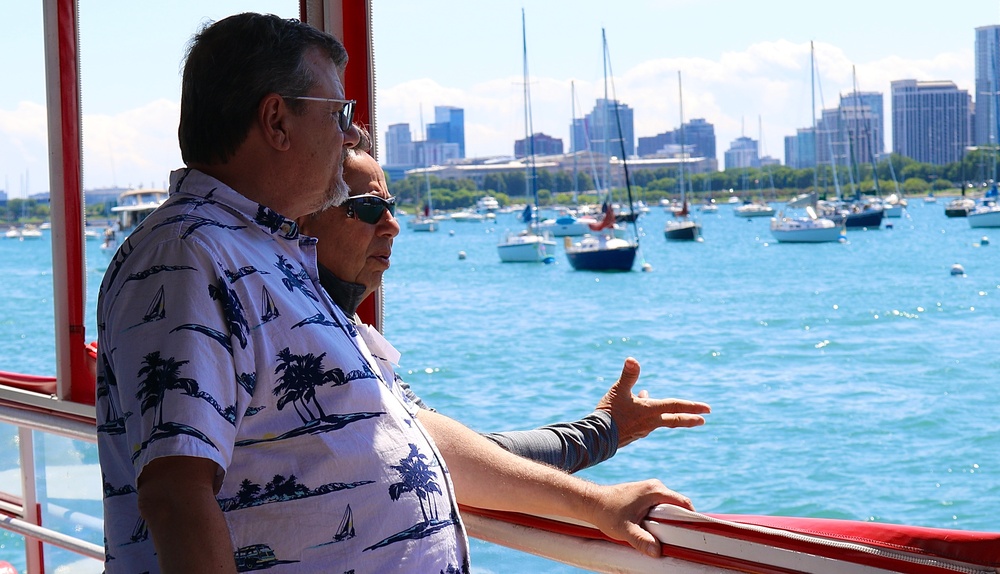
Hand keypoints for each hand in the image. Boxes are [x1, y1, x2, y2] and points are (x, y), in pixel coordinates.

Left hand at [587, 479, 692, 557]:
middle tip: (681, 538)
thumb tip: (657, 552)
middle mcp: (655, 486)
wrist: (591, 501)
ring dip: (670, 519)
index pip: (684, 503)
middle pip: (678, 505)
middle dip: (681, 521)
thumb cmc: (607, 512)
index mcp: (655, 491)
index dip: (693, 518)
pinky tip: (657, 528)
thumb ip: (641, 540)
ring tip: (667, 535)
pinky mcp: (645, 494)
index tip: (697, 531)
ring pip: (669, 505)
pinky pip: (661, 505)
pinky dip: (663, 516)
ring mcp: (650, 489)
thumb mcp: (625, 530)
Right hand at [596, 357, 710, 447]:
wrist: (598, 438)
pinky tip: (636, 408)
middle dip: (689, 419)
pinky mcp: (633, 435)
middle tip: (703, 420)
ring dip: (662, 412)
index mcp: (651, 410)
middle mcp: (650, 422)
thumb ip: (628, 375)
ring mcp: (642, 430)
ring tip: (649, 397)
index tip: (708, 410)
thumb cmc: (610, 413)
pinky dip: (646, 415)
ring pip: (657, 419)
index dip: (693, 407)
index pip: (676, 406)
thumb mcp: (618, 390)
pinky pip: (644, 423)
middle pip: (674, 420)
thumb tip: (632, 359)